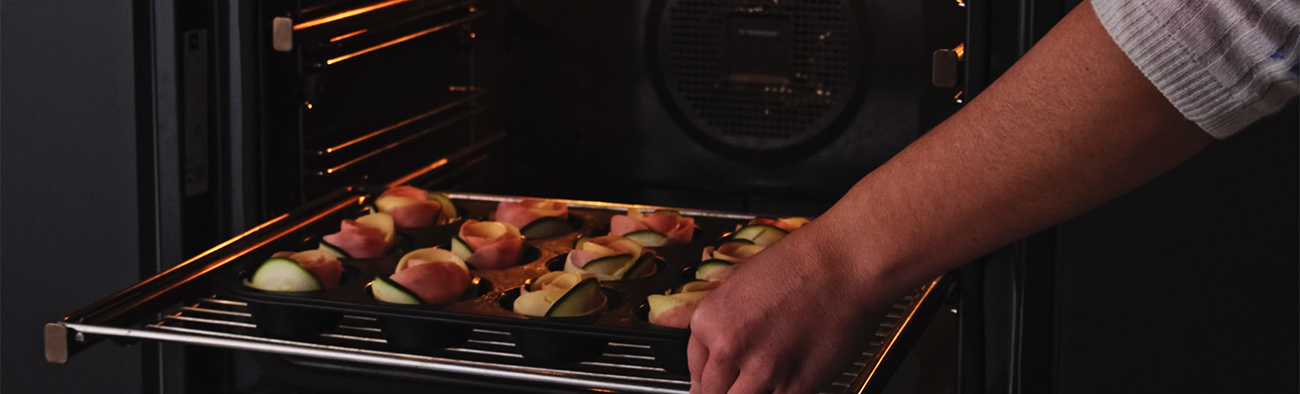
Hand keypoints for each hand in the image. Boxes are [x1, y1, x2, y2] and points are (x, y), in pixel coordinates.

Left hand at [687, 218, 897, 393]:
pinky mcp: (796, 386)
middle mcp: (729, 348)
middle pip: (711, 393)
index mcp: (709, 321)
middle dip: (721, 392)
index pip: (694, 369)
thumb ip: (723, 320)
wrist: (844, 265)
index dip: (705, 378)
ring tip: (760, 385)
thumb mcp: (741, 282)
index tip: (711, 383)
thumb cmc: (800, 263)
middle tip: (733, 388)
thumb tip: (715, 346)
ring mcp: (761, 371)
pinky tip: (784, 382)